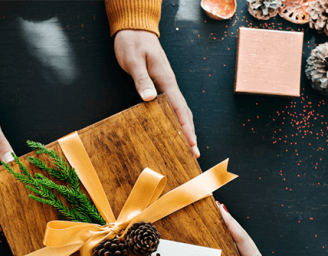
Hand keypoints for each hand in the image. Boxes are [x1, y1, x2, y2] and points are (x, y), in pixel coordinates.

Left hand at [114, 30, 198, 157]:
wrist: (134, 29)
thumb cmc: (133, 43)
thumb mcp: (134, 60)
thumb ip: (141, 79)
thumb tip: (149, 98)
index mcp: (166, 80)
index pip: (179, 108)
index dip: (186, 127)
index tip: (191, 143)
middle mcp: (169, 85)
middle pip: (184, 113)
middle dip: (190, 133)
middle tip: (195, 153)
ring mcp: (166, 86)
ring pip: (180, 111)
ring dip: (185, 129)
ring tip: (189, 147)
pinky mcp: (160, 86)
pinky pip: (171, 107)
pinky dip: (176, 121)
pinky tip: (175, 130)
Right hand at [218, 202, 273, 255]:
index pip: (244, 241)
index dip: (232, 226)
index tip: (223, 212)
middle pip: (244, 237)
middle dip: (231, 221)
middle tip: (218, 207)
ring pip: (243, 242)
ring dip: (232, 229)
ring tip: (220, 216)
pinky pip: (243, 249)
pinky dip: (234, 239)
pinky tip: (226, 234)